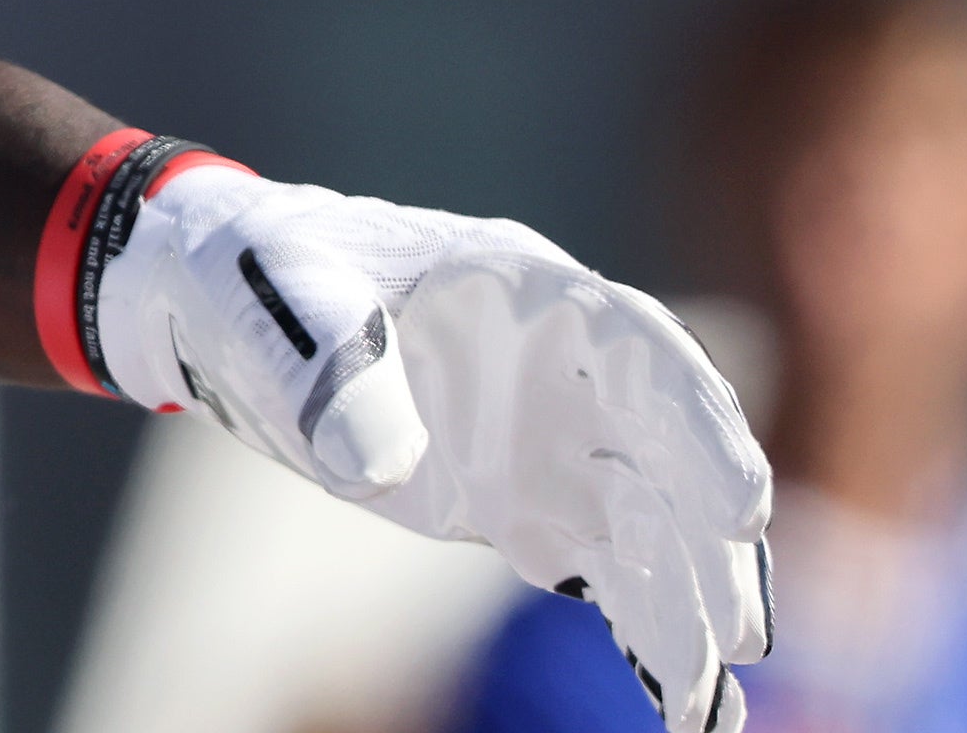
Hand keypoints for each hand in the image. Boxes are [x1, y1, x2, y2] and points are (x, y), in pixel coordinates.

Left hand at [94, 164, 775, 732]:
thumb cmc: (258, 276)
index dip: (698, 423)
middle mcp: (565, 370)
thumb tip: (381, 464)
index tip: (739, 503)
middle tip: (745, 631)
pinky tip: (682, 702)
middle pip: (669, 453)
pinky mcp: (527, 507)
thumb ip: (332, 365)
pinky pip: (607, 572)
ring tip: (715, 697)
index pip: (641, 349)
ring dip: (690, 607)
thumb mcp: (281, 297)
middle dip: (713, 541)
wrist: (221, 308)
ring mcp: (555, 442)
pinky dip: (645, 632)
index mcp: (525, 289)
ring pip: (652, 528)